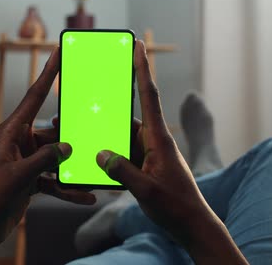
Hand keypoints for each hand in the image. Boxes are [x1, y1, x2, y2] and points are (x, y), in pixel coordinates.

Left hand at [0, 48, 94, 263]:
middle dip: (72, 136)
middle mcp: (20, 142)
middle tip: (93, 129)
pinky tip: (84, 197)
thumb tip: (68, 146)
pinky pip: (54, 178)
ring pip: (56, 157)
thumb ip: (45, 159)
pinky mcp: (31, 178)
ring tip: (91, 175)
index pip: (34, 97)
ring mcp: (26, 160)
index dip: (48, 73)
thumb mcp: (20, 176)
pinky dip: (67, 188)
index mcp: (11, 132)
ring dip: (71, 168)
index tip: (58, 52)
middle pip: (53, 132)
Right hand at [96, 41, 247, 263]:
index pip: (149, 96)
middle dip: (106, 105)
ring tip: (80, 132)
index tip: (138, 45)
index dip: (143, 69)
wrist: (191, 226)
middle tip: (86, 94)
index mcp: (159, 139)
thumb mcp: (146, 191)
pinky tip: (92, 158)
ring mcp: (148, 153)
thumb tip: (100, 153)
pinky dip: (108, 155)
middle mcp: (153, 141)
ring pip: (120, 136)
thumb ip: (122, 171)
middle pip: (126, 115)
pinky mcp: (143, 165)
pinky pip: (121, 154)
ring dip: (103, 135)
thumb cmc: (176, 207)